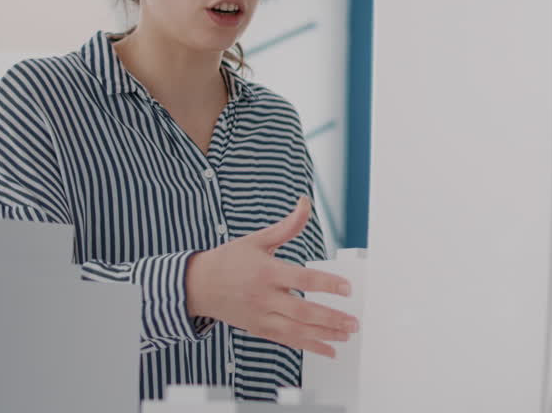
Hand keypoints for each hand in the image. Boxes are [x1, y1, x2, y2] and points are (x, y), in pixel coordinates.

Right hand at [185, 196, 356, 356]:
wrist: (198, 286)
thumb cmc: (229, 259)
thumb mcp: (257, 239)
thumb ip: (287, 225)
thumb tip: (305, 202)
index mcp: (267, 272)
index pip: (302, 280)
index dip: (327, 285)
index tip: (348, 288)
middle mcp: (264, 297)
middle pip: (303, 311)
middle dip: (331, 318)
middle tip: (354, 322)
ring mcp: (261, 316)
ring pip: (296, 331)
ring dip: (324, 335)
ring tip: (347, 335)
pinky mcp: (259, 329)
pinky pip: (287, 340)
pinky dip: (310, 347)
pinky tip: (330, 350)